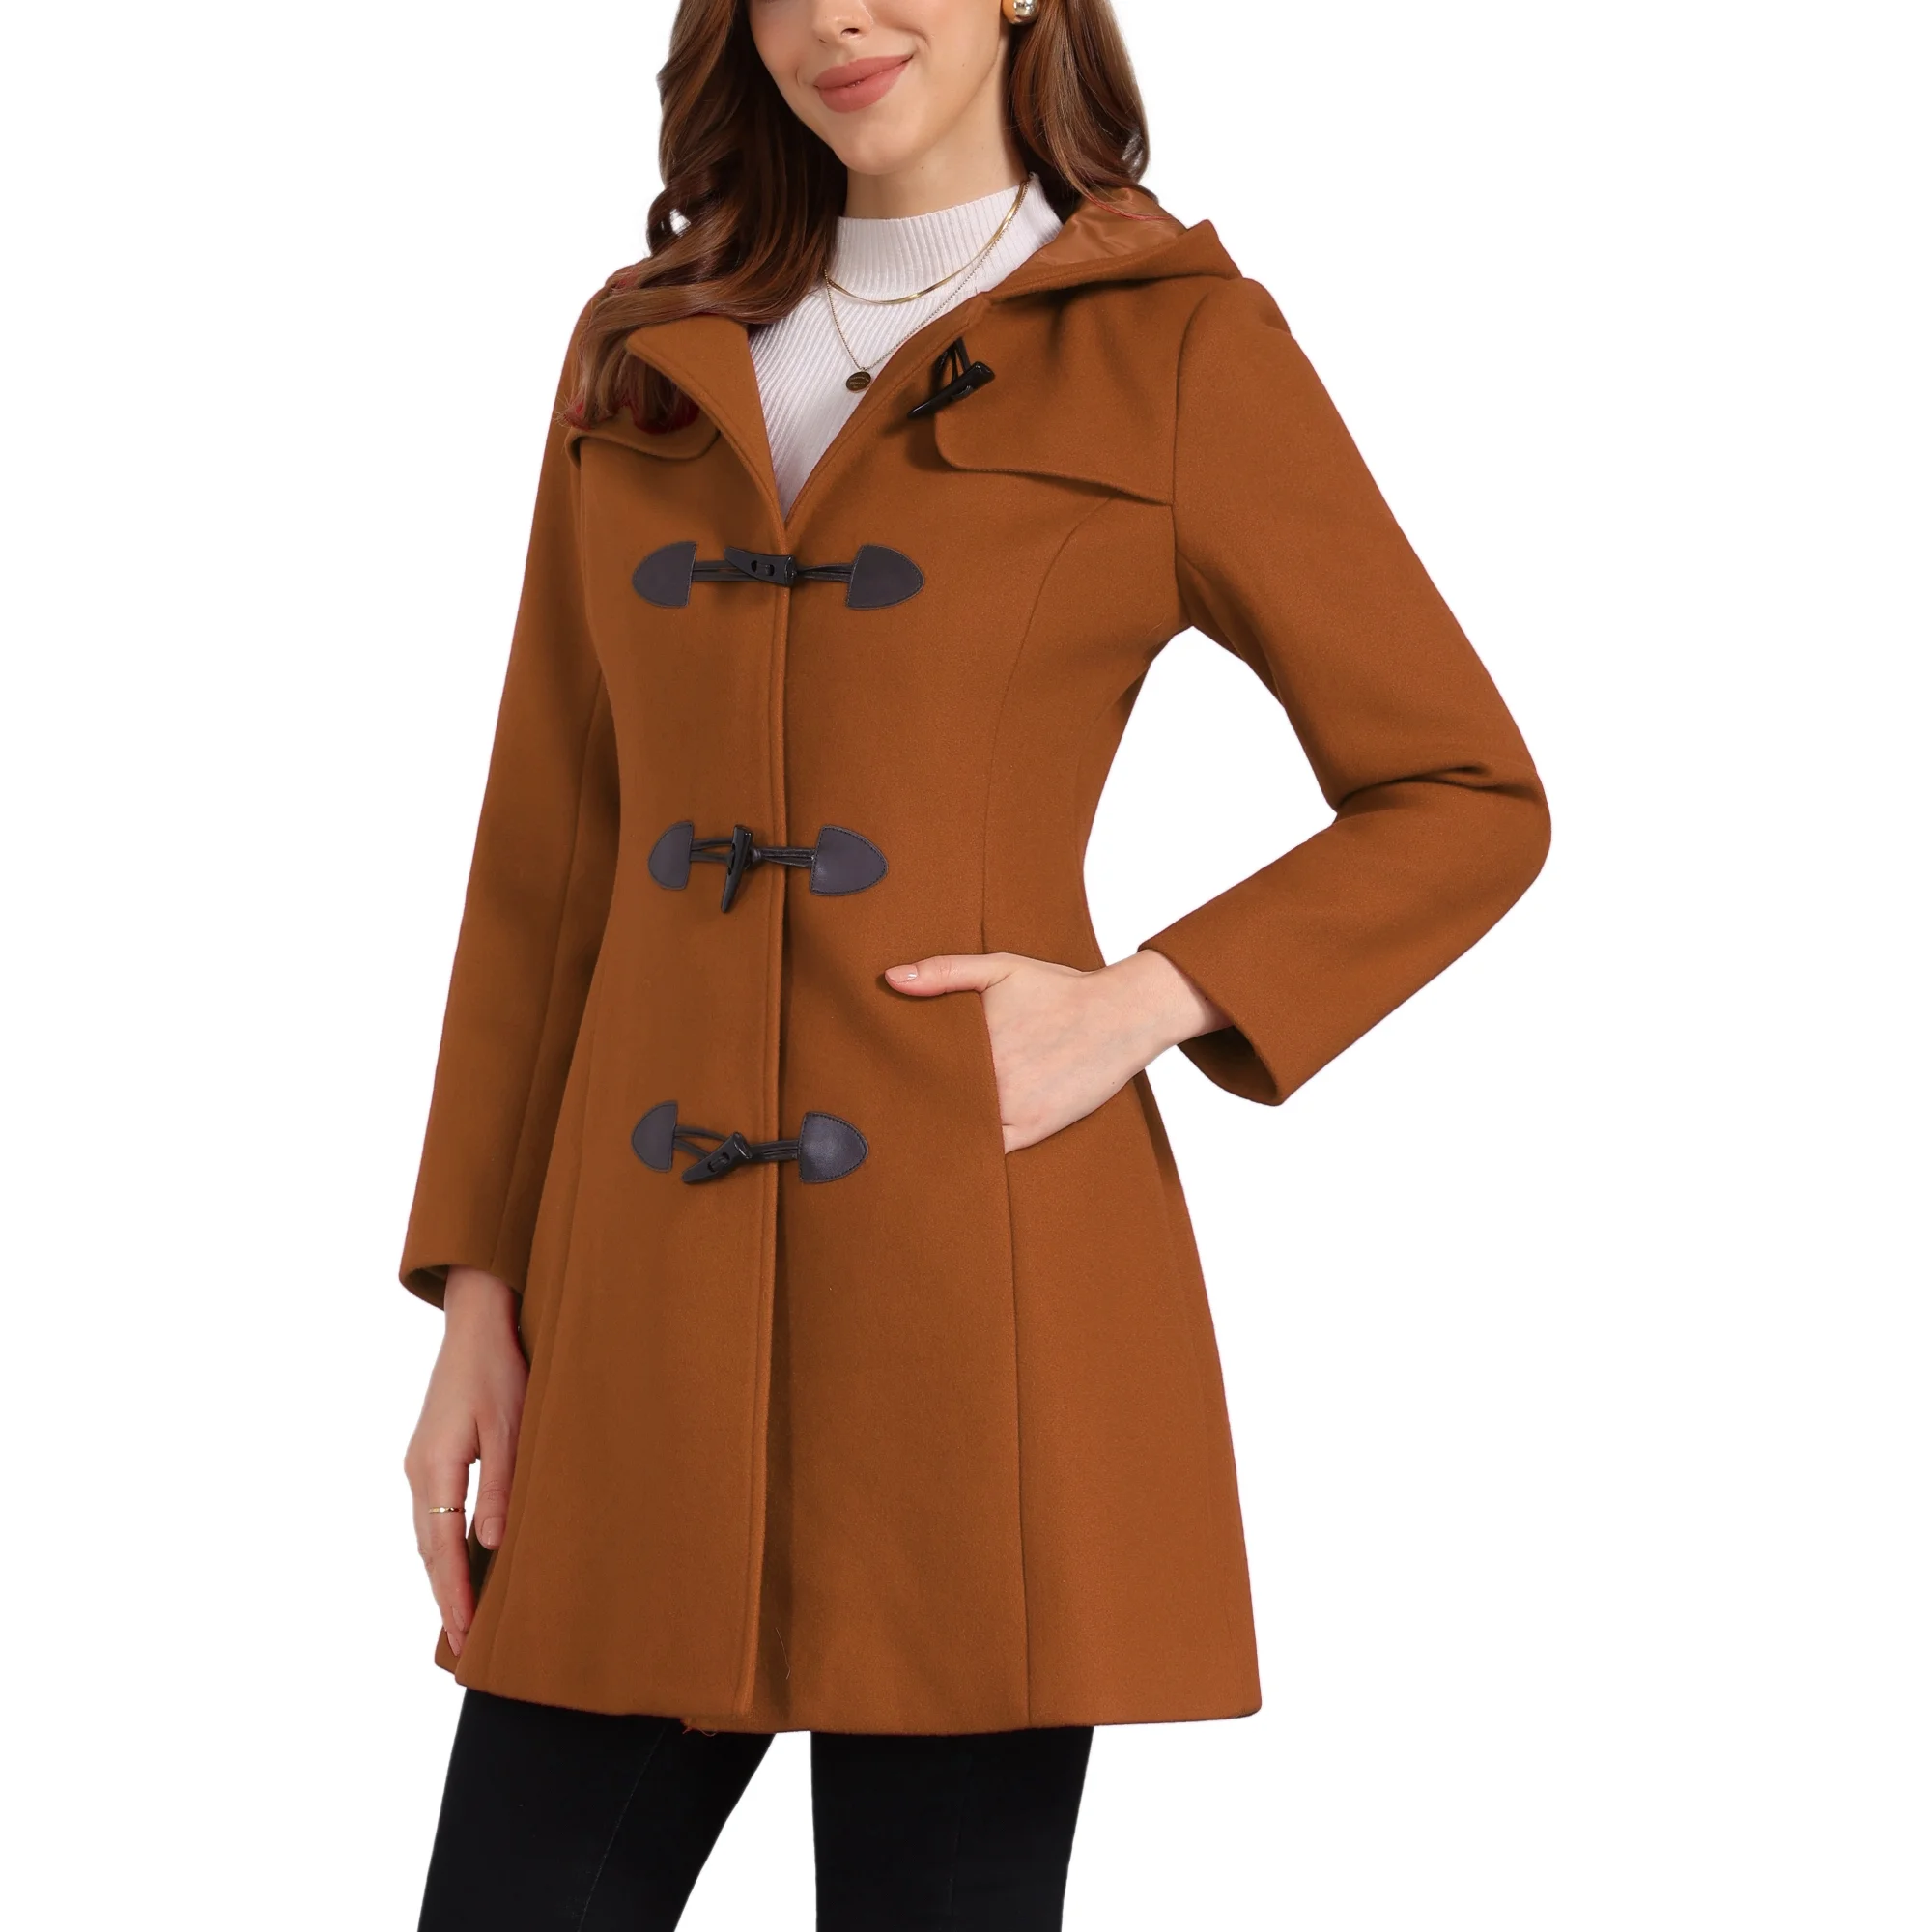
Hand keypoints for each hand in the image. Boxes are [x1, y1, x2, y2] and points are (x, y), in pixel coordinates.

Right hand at [403, 1267, 526, 1658]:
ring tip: (462, 1617)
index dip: (454, 1595)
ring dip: (442, 1575)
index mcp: (435, 1469)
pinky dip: (443, 1547)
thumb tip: (492, 1546)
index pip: (442, 1549)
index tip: (465, 1635)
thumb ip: (502, 1488)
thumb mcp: (511, 1428)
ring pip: (428, 1534)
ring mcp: (419, 1464)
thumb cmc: (499, 1371)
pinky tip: (460, 1563)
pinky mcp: (430, 1455)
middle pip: (428, 1550)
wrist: (477, 1323)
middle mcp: (418, 1472)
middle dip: (444, 1597)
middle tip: (463, 1646)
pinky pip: (433, 1514)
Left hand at [883, 947, 1231, 1152]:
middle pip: (933, 1103)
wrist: (1122, 1014)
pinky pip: (991, 1152)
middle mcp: (992, 1078)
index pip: (917, 1069)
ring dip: (932, 1136)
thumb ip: (944, 972)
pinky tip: (945, 1162)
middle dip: (903, 1111)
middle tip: (863, 1126)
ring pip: (958, 1131)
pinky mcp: (1036, 1128)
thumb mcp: (1001, 968)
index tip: (857, 1090)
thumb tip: (889, 978)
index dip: (887, 1081)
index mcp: (975, 1041)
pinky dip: (969, 1155)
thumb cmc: (1060, 989)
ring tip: (893, 1150)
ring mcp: (1014, 1107)